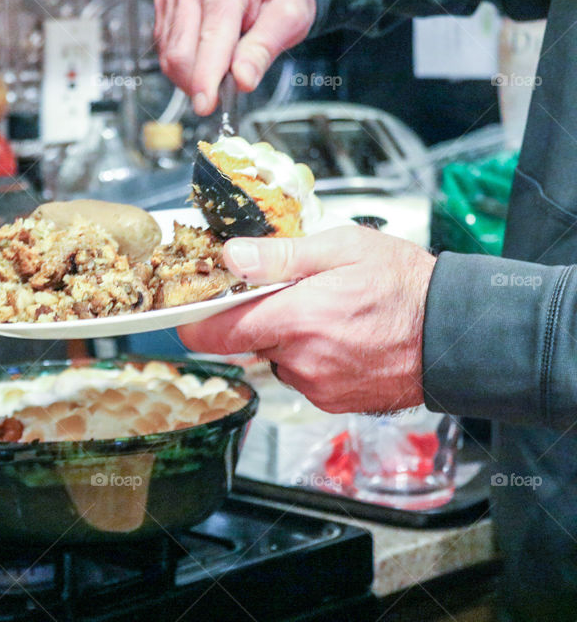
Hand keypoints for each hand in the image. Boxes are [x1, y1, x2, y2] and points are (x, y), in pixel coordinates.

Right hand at [153, 0, 315, 115]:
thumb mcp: (288, 15)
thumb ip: (264, 48)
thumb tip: (243, 80)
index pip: (209, 43)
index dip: (206, 80)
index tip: (206, 105)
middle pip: (181, 56)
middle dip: (199, 83)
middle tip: (225, 88)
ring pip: (169, 58)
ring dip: (191, 75)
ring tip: (220, 64)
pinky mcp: (165, 6)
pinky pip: (165, 50)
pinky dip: (185, 63)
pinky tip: (205, 54)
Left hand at [178, 226, 436, 413]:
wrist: (457, 334)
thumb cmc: (405, 286)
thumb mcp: (342, 249)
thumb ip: (279, 256)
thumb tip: (231, 257)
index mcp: (296, 320)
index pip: (214, 334)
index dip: (194, 321)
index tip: (191, 307)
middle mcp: (300, 361)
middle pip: (245, 342)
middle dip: (255, 317)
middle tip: (286, 292)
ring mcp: (316, 386)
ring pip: (275, 358)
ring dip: (285, 337)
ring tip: (325, 313)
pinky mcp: (331, 401)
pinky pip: (301, 376)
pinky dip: (308, 357)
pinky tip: (339, 337)